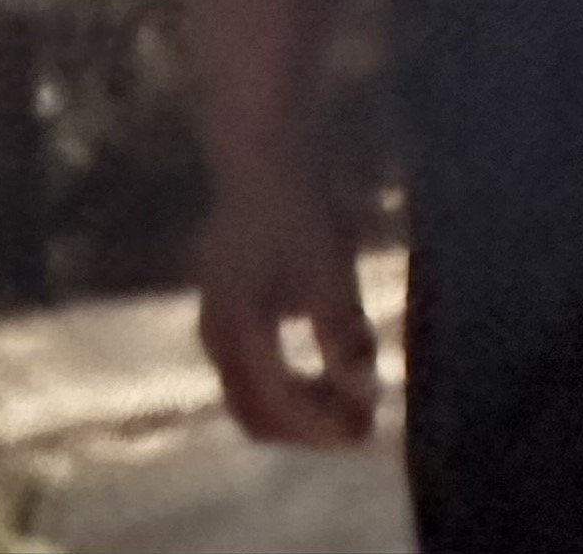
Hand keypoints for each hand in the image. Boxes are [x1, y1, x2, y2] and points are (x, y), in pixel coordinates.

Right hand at [196, 166, 379, 447]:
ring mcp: (216, 326)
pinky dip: (289, 387)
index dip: (322, 427)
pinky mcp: (226, 315)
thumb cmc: (297, 206)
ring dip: (300, 411)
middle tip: (361, 425)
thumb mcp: (328, 267)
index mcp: (236, 326)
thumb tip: (363, 392)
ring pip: (253, 398)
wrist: (261, 153)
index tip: (366, 430)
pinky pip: (253, 375)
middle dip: (309, 429)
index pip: (277, 404)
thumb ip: (341, 332)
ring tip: (352, 400)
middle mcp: (216, 335)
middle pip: (258, 413)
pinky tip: (326, 372)